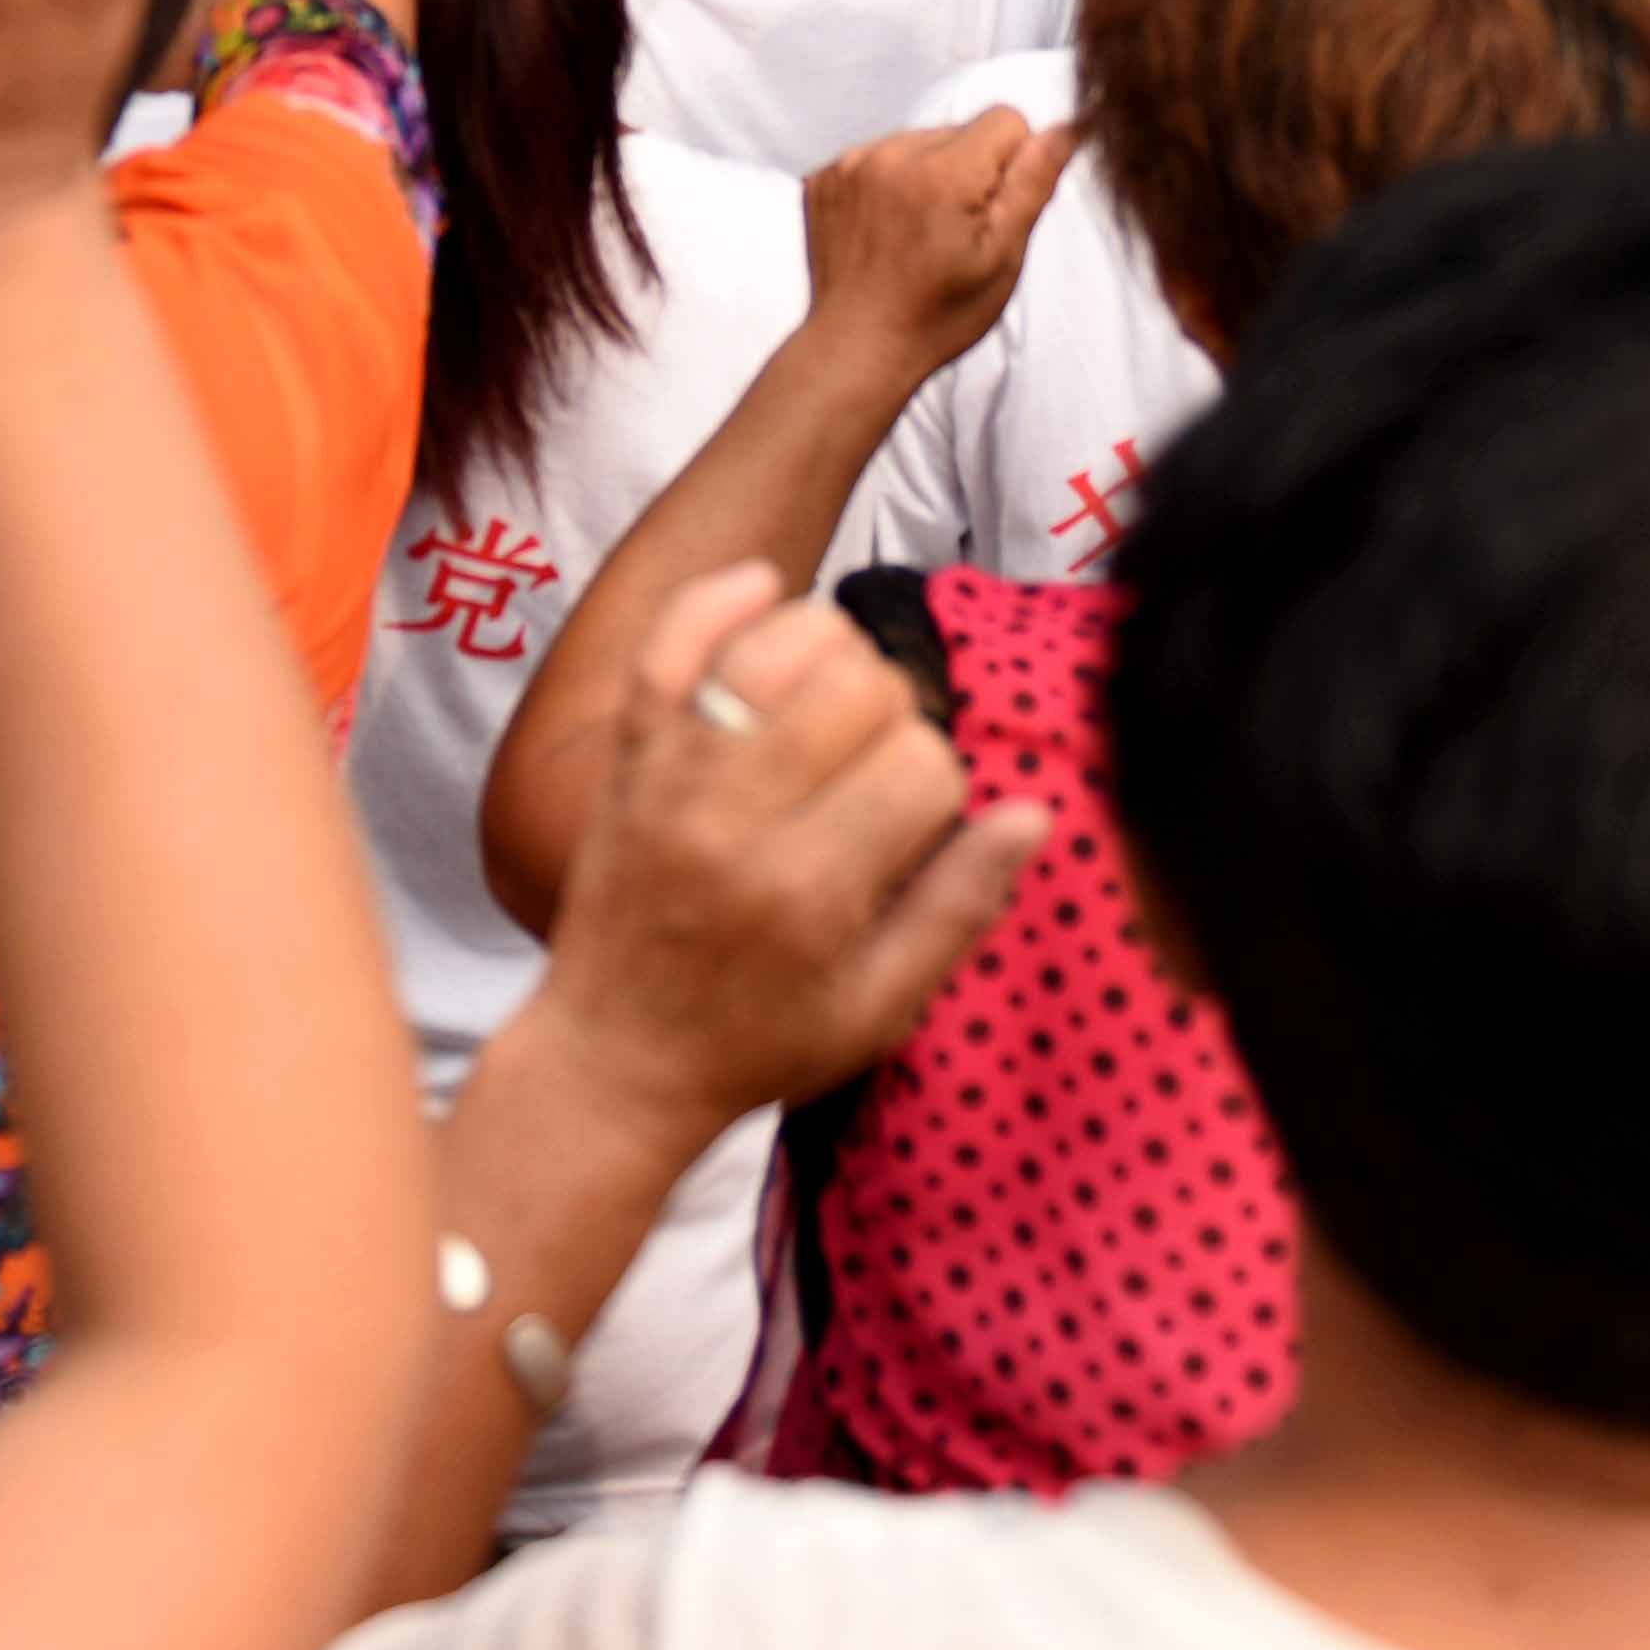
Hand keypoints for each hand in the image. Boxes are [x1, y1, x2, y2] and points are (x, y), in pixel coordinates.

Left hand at [509, 568, 1047, 1140]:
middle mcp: (736, 822)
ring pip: (777, 645)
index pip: (921, 766)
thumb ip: (957, 909)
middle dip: (892, 713)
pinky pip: (669, 642)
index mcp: (810, 893)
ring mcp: (672, 779)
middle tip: (873, 765)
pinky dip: (718, 599)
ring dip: (829, 651)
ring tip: (833, 700)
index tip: (915, 821)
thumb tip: (1035, 812)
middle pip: (858, 688)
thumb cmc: (758, 1042)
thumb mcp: (878, 1010)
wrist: (614, 1060)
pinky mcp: (627, 755)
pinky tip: (765, 589)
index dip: (939, 783)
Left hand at [798, 107, 1060, 391]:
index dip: (1013, 164)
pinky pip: (876, 158)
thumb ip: (1032, 183)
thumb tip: (1064, 129)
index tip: (993, 212)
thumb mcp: (1002, 257)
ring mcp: (849, 164)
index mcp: (943, 172)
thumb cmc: (937, 315)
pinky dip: (887, 185)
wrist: (857, 347)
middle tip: (955, 233)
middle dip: (969, 171)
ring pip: (918, 142)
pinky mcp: (822, 178)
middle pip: (960, 130)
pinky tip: (887, 231)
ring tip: (919, 235)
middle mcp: (891, 154)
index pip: (1005, 120)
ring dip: (927, 176)